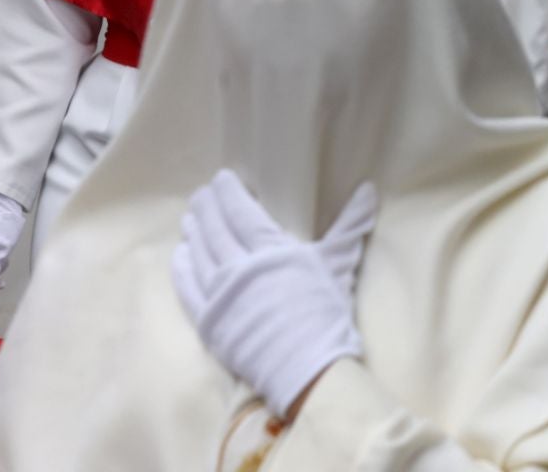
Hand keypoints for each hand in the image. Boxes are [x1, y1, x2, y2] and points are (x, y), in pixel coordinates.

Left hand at [172, 171, 376, 418]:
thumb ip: (350, 225)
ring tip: (190, 218)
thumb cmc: (326, 312)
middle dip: (206, 208)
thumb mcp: (339, 264)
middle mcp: (239, 268)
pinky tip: (180, 254)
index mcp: (270, 250)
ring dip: (193, 232)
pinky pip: (187, 287)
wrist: (306, 367)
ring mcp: (219, 295)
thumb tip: (367, 189)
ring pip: (199, 254)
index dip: (228, 193)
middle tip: (202, 194)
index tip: (222, 179)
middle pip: (215, 230)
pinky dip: (181, 267)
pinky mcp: (208, 321)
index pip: (240, 212)